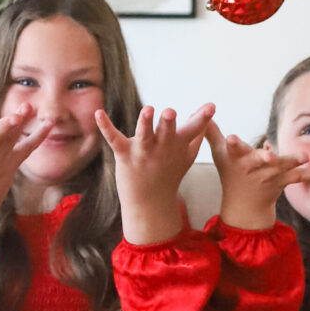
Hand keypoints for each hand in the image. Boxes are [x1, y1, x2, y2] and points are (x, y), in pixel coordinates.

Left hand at [95, 103, 214, 243]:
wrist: (150, 204)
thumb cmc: (170, 175)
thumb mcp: (187, 156)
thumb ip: (197, 135)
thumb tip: (208, 118)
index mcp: (177, 145)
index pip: (193, 129)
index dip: (202, 117)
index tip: (211, 106)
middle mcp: (161, 147)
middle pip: (166, 131)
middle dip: (168, 122)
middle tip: (170, 112)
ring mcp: (142, 152)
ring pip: (144, 134)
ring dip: (145, 122)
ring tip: (148, 110)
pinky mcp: (124, 155)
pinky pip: (114, 139)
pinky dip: (105, 126)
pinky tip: (98, 113)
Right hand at [205, 121, 309, 229]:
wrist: (244, 206)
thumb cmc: (231, 173)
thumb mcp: (219, 154)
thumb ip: (213, 133)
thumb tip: (204, 112)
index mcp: (237, 159)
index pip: (232, 150)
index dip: (231, 144)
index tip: (231, 138)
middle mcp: (253, 169)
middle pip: (258, 161)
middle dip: (264, 158)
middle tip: (270, 156)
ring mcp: (268, 176)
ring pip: (281, 168)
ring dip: (293, 162)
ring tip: (305, 156)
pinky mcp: (282, 182)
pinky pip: (298, 178)